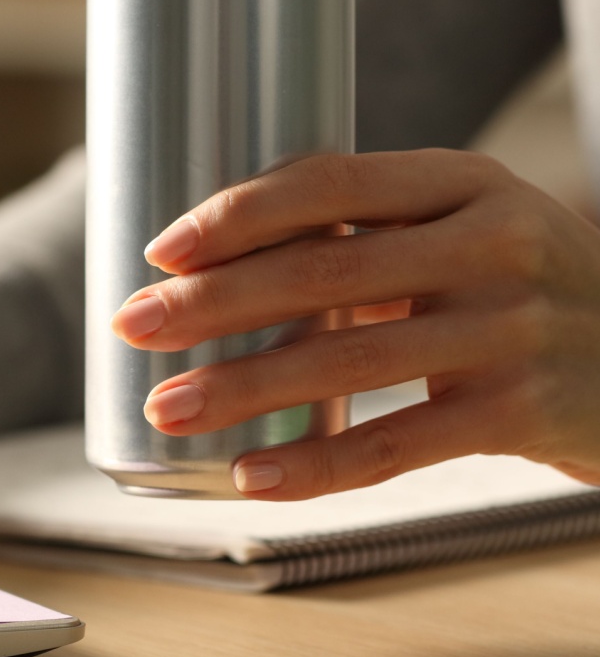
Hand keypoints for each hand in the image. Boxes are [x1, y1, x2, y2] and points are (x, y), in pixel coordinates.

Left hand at [112, 150, 599, 498]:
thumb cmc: (521, 283)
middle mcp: (491, 243)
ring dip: (243, 386)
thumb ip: (366, 230)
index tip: (162, 248)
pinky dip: (319, 465)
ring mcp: (511, 329)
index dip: (237, 214)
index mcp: (462, 181)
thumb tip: (219, 258)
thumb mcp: (463, 226)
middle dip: (214, 301)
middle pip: (324, 269)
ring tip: (167, 405)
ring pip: (349, 360)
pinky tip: (252, 475)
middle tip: (134, 324)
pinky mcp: (522, 412)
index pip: (331, 181)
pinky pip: (401, 446)